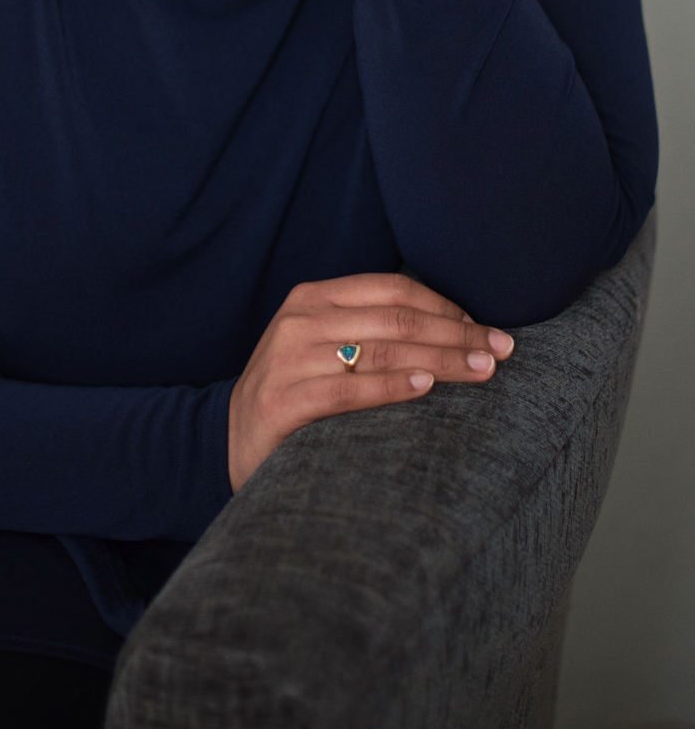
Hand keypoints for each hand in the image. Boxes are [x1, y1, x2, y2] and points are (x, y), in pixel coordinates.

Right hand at [227, 271, 513, 491]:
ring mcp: (288, 359)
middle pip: (396, 320)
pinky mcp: (282, 402)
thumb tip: (457, 328)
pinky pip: (349, 389)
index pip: (393, 289)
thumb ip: (372, 330)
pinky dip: (392, 386)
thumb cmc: (296, 391)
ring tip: (482, 370)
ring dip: (440, 360)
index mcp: (313, 298)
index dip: (446, 306)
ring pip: (380, 351)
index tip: (487, 329)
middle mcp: (299, 320)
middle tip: (500, 351)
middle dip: (456, 335)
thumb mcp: (324, 346)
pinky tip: (427, 388)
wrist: (229, 439)